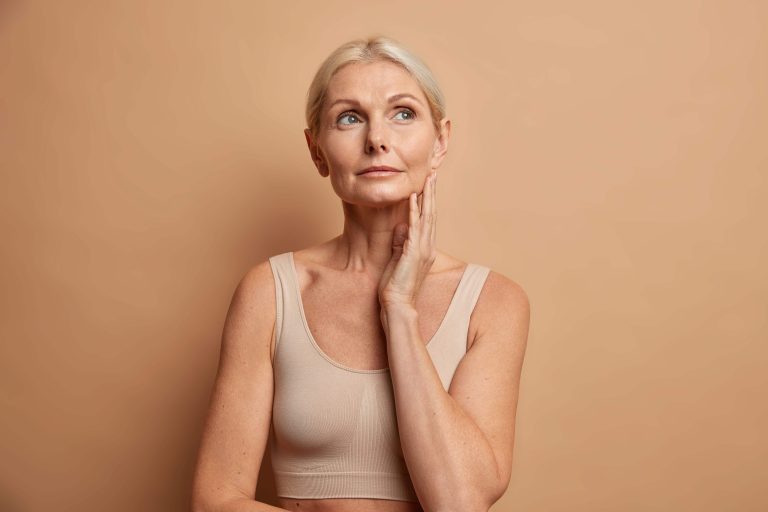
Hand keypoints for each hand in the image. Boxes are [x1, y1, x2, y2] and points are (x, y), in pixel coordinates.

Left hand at [378, 171, 436, 309]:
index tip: (428, 185)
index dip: (428, 202)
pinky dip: (414, 210)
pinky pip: (415, 226)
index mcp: (425, 248)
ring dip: (427, 196)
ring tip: (427, 179)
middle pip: (431, 214)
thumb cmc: (396, 286)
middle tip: (433, 174)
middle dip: (432, 193)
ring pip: (427, 217)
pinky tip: (413, 197)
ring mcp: (422, 249)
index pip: (428, 220)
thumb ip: (401, 243)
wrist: (398, 305)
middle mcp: (427, 246)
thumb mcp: (398, 260)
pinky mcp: (413, 252)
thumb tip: (401, 227)